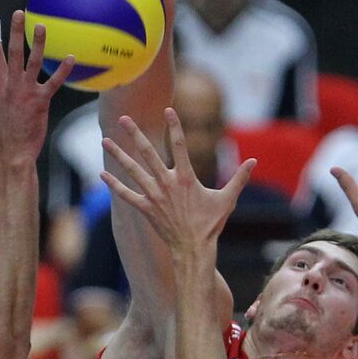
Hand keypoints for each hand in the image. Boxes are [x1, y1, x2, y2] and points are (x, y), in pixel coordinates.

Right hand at [0, 10, 72, 161]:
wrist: (13, 152)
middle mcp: (12, 85)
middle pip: (14, 52)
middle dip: (16, 32)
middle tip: (19, 13)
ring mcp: (27, 92)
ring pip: (34, 63)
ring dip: (38, 44)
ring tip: (42, 26)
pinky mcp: (41, 101)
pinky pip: (54, 83)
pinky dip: (62, 70)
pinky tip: (71, 57)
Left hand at [101, 107, 254, 251]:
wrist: (193, 248)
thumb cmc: (210, 224)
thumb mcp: (227, 199)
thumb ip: (239, 178)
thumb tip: (255, 161)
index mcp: (186, 177)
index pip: (180, 145)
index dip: (175, 126)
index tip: (167, 110)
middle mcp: (167, 183)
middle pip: (148, 153)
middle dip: (135, 134)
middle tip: (124, 119)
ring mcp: (154, 196)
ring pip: (133, 171)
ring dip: (119, 155)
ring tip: (105, 140)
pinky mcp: (146, 209)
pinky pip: (127, 195)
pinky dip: (114, 185)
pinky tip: (102, 175)